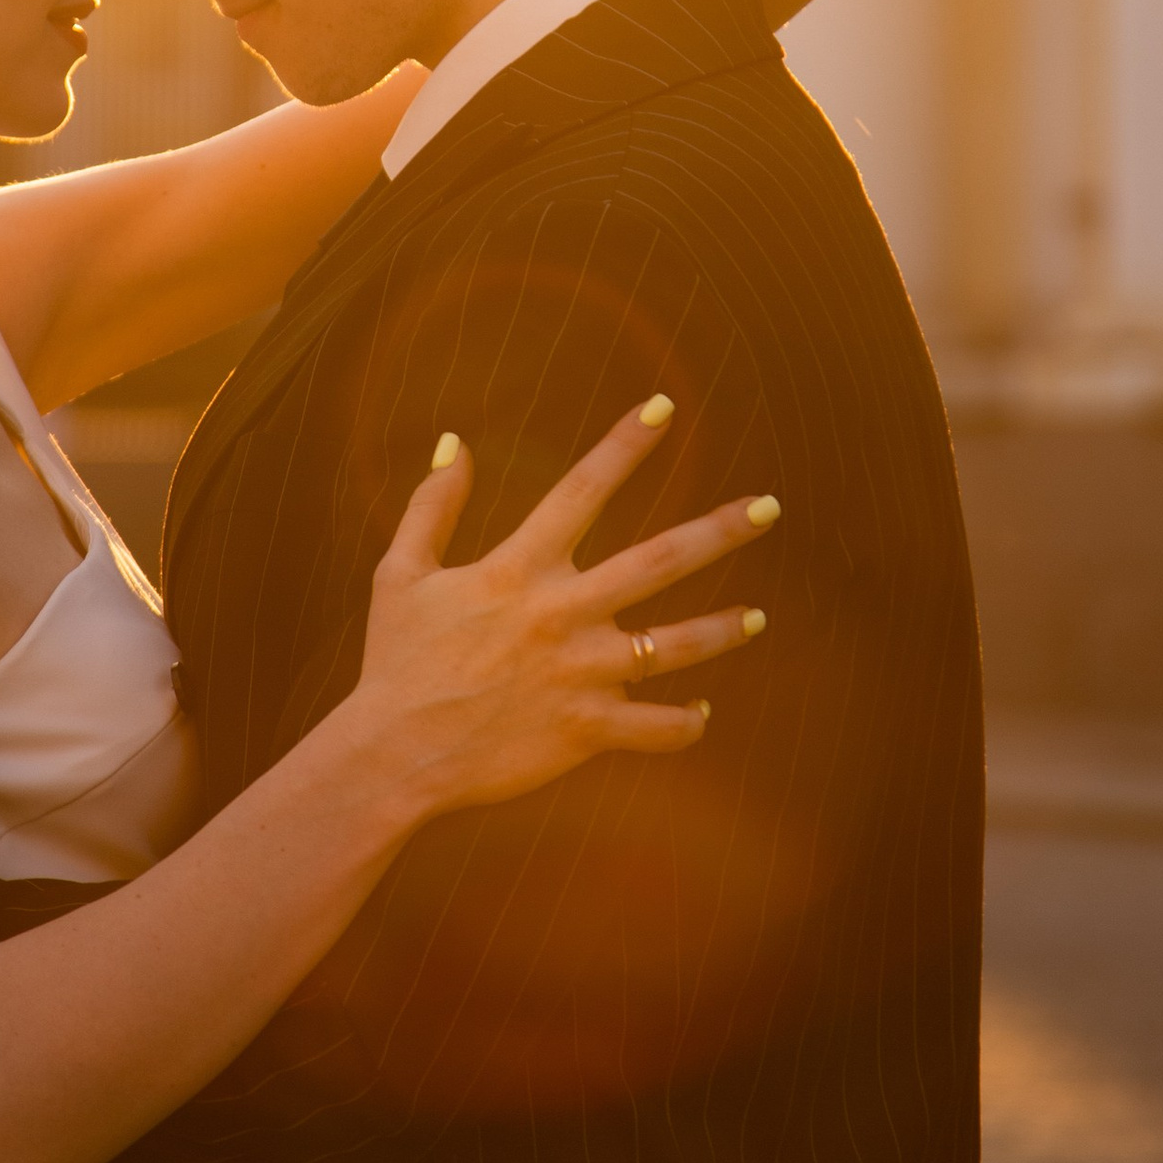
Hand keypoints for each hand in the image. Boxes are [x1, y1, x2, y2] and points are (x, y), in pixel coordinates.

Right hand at [341, 396, 775, 819]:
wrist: (393, 755)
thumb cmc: (397, 661)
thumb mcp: (400, 573)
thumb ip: (432, 505)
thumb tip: (454, 442)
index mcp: (518, 569)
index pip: (583, 489)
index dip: (625, 444)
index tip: (665, 407)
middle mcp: (561, 614)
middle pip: (659, 561)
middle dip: (720, 530)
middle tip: (769, 506)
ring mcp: (579, 674)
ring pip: (673, 646)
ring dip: (721, 630)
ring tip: (757, 617)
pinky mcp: (584, 730)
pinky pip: (654, 727)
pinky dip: (684, 721)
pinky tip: (701, 710)